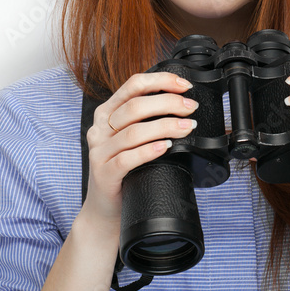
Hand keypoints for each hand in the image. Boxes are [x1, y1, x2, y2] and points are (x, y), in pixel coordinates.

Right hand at [81, 72, 198, 226]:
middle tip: (190, 108)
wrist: (106, 209)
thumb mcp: (131, 139)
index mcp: (107, 113)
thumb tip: (182, 103)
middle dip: (167, 103)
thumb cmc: (124, 170)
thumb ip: (147, 119)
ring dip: (164, 126)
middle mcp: (100, 129)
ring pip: (133, 132)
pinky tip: (165, 147)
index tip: (183, 85)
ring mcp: (99, 152)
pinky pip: (126, 159)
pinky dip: (149, 151)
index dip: (160, 81)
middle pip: (135, 106)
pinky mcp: (103, 174)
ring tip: (186, 127)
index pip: (133, 85)